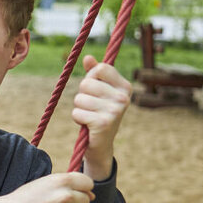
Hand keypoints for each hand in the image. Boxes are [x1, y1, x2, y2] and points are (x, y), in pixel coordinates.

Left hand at [71, 55, 130, 179]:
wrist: (101, 144)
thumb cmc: (98, 113)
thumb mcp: (98, 92)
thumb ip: (94, 74)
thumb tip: (88, 57)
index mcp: (125, 86)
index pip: (100, 68)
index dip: (90, 78)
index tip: (94, 90)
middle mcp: (124, 97)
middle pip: (86, 83)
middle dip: (82, 95)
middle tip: (91, 107)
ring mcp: (115, 110)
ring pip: (79, 98)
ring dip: (79, 108)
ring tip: (89, 116)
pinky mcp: (103, 122)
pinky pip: (77, 112)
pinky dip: (78, 118)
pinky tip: (87, 125)